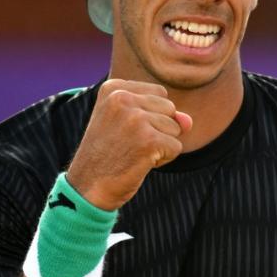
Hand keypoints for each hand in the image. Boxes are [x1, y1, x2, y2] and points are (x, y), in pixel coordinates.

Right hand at [66, 80, 192, 209]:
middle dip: (158, 129)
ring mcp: (136, 119)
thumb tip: (188, 121)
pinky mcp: (148, 140)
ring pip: (175, 128)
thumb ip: (161, 114)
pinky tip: (140, 163)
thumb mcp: (129, 125)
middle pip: (169, 109)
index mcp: (113, 88)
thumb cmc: (108, 155)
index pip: (159, 93)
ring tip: (133, 153)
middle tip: (129, 144)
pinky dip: (163, 159)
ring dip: (160, 145)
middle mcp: (122, 98)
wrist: (87, 187)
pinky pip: (175, 147)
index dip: (151, 116)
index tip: (124, 130)